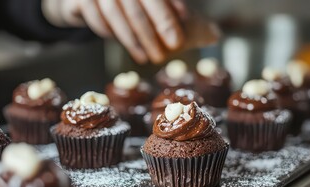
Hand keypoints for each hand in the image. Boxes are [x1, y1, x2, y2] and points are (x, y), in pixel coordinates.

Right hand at [42, 0, 186, 63]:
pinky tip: (125, 45)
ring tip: (146, 58)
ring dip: (133, 39)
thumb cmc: (130, 3)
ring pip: (116, 13)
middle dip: (156, 29)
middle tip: (169, 50)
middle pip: (139, 2)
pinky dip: (110, 33)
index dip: (170, 8)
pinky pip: (95, 18)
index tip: (182, 28)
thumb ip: (178, 15)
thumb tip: (214, 34)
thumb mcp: (154, 6)